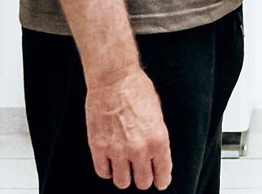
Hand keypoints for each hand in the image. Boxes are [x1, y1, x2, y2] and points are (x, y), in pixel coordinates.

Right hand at [85, 65, 172, 189]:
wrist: (114, 79)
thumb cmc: (138, 91)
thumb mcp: (158, 114)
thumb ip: (157, 137)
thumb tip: (156, 154)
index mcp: (159, 140)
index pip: (163, 173)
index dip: (162, 180)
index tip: (161, 183)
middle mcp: (139, 149)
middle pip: (143, 182)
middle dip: (143, 179)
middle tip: (141, 173)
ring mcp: (117, 150)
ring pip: (122, 182)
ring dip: (125, 177)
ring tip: (125, 168)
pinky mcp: (98, 148)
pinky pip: (103, 172)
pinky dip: (107, 170)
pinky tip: (110, 162)